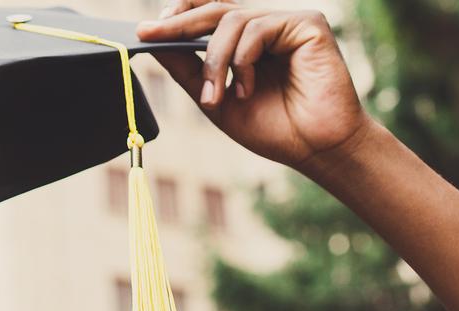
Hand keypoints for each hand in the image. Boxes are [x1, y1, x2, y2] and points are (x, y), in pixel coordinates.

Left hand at [137, 2, 371, 174]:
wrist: (313, 149)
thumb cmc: (271, 127)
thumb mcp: (212, 97)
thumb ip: (186, 68)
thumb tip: (151, 39)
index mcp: (245, 40)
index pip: (207, 10)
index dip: (178, 14)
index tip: (145, 31)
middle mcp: (266, 25)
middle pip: (213, 8)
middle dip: (177, 25)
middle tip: (149, 35)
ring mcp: (287, 22)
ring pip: (231, 19)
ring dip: (214, 60)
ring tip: (216, 96)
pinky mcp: (308, 24)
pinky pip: (258, 27)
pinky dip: (242, 59)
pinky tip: (246, 88)